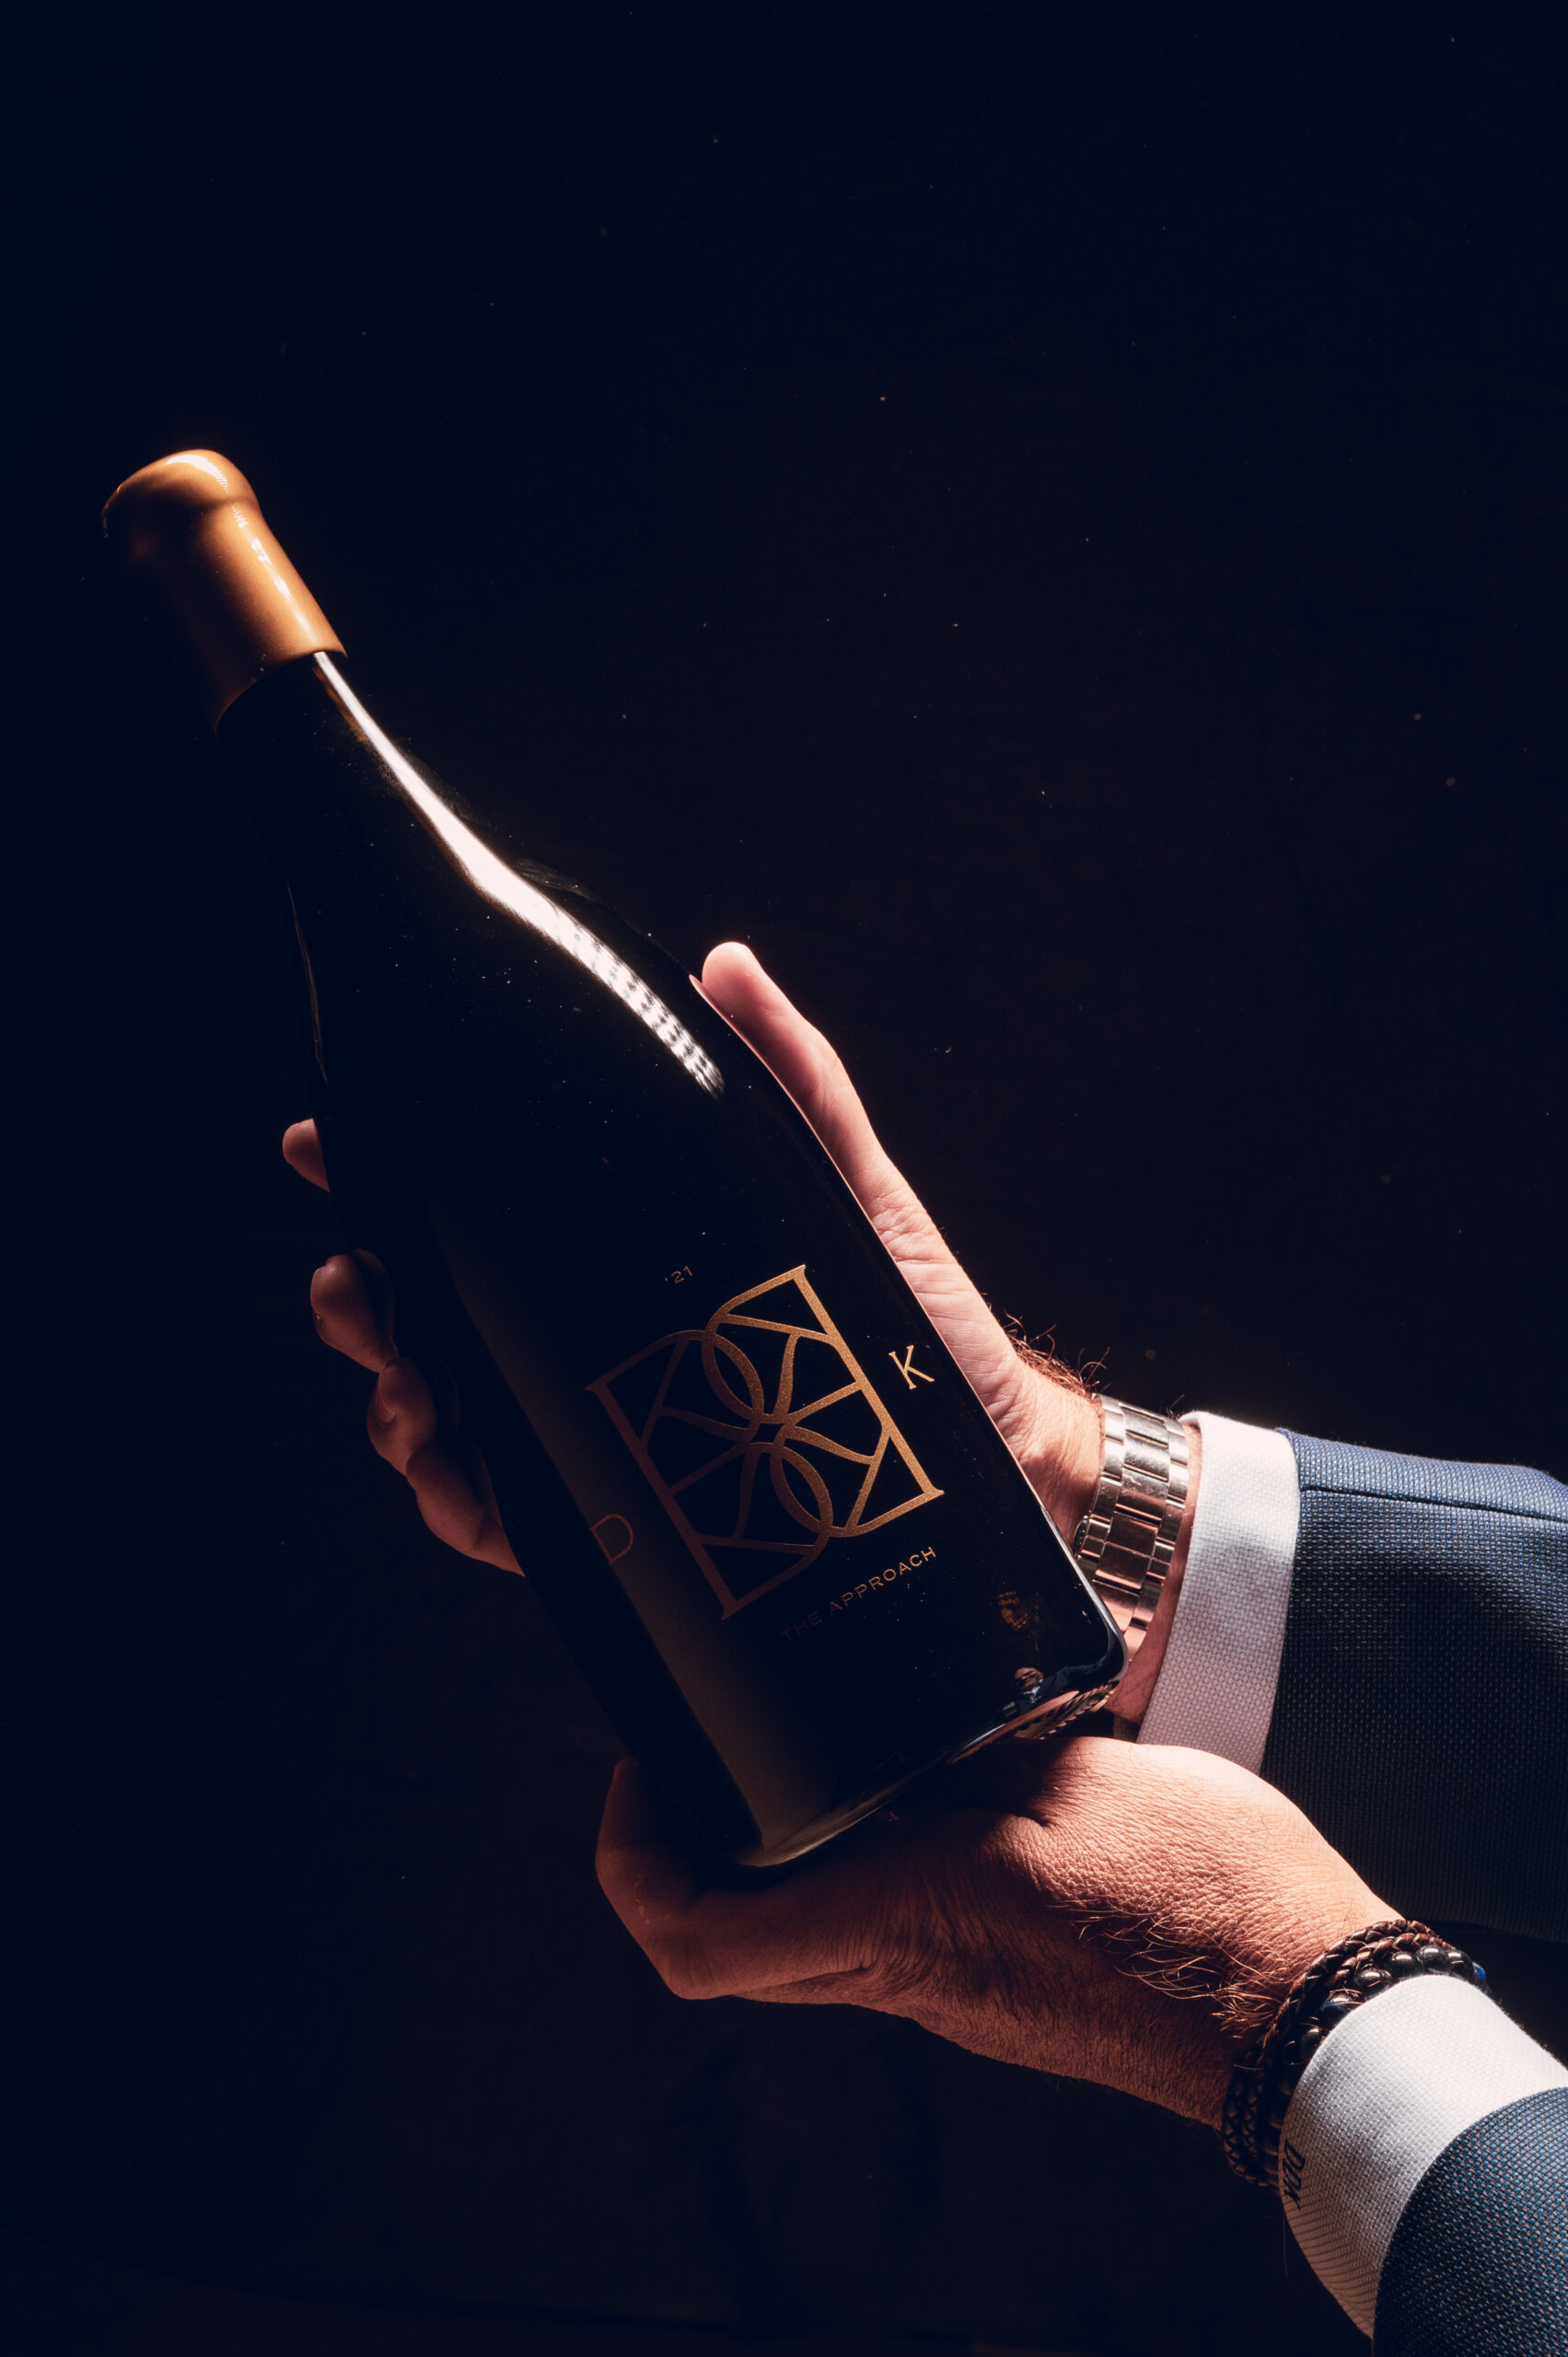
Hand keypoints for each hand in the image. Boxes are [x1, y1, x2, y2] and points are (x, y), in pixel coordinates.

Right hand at [284, 943, 1189, 1702]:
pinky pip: (507, 1518)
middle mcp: (590, 1343)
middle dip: (368, 1296)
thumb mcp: (850, 1185)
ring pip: (447, 1413)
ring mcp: (596, 1432)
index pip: (480, 1209)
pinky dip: (460, 1497)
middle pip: (435, 1314)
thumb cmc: (921, 1324)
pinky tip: (453, 1471)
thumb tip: (727, 963)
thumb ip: (792, 1078)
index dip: (386, 1173)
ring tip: (409, 1390)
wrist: (997, 1466)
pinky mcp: (621, 1526)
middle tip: (361, 1285)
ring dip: (400, 1400)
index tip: (328, 1139)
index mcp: (621, 1260)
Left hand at [597, 1735, 1385, 2126]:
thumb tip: (916, 1713)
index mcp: (906, 1917)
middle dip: (690, 1840)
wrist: (1302, 2010)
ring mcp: (948, 1987)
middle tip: (703, 1740)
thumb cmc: (1208, 1902)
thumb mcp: (1077, 1781)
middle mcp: (907, 1972)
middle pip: (734, 1935)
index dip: (636, 1862)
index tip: (643, 1775)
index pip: (703, 1938)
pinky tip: (909, 1766)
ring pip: (804, 1927)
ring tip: (800, 1731)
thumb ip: (978, 1746)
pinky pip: (880, 1917)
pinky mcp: (991, 1979)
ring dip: (776, 1842)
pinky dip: (859, 1848)